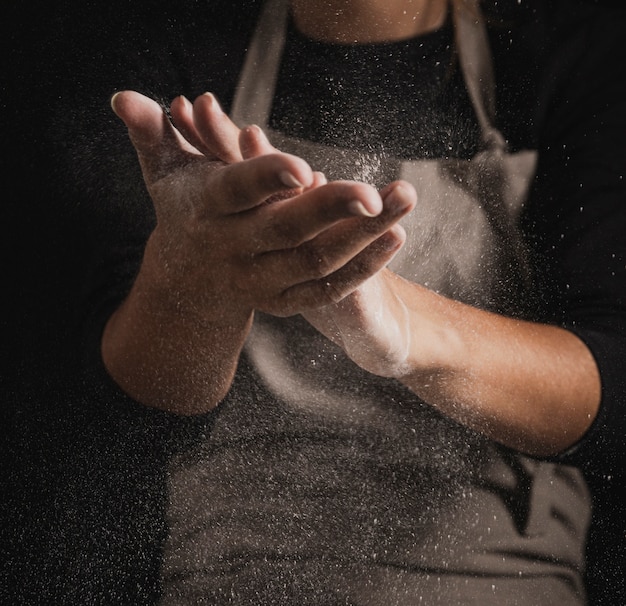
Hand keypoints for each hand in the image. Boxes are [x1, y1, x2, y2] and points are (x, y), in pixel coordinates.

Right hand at [164, 92, 419, 376]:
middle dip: (328, 211)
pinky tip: (393, 238)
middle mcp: (232, 249)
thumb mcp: (163, 173)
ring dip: (362, 238)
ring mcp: (259, 281)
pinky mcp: (282, 301)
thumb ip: (151, 133)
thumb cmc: (185, 211)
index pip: (236, 190)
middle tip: (372, 193)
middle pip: (284, 231)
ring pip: (315, 263)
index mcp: (207, 210)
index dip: (265, 178)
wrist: (189, 282)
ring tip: (402, 203)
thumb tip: (122, 97)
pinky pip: (326, 291)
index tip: (302, 165)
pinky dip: (361, 268)